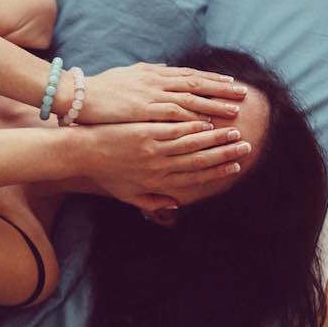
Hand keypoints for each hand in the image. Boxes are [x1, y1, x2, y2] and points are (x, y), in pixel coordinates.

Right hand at [59, 63, 247, 124]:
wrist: (78, 94)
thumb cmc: (100, 87)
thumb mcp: (126, 73)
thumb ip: (146, 71)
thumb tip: (162, 67)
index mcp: (153, 72)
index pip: (189, 74)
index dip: (212, 79)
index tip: (231, 82)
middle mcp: (156, 80)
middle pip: (196, 84)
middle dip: (221, 89)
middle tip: (243, 94)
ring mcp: (150, 95)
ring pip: (190, 99)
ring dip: (213, 105)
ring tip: (234, 112)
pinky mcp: (143, 110)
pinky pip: (173, 114)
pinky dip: (191, 118)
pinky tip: (206, 124)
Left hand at [77, 120, 252, 210]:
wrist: (82, 154)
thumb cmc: (104, 174)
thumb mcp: (127, 195)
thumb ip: (152, 201)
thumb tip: (174, 205)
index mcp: (157, 182)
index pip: (194, 177)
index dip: (217, 172)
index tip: (235, 167)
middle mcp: (159, 166)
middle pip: (199, 160)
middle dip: (224, 155)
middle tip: (245, 147)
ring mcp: (153, 148)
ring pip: (191, 144)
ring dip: (215, 139)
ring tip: (234, 132)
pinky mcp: (145, 131)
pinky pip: (174, 129)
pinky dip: (192, 126)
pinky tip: (207, 122)